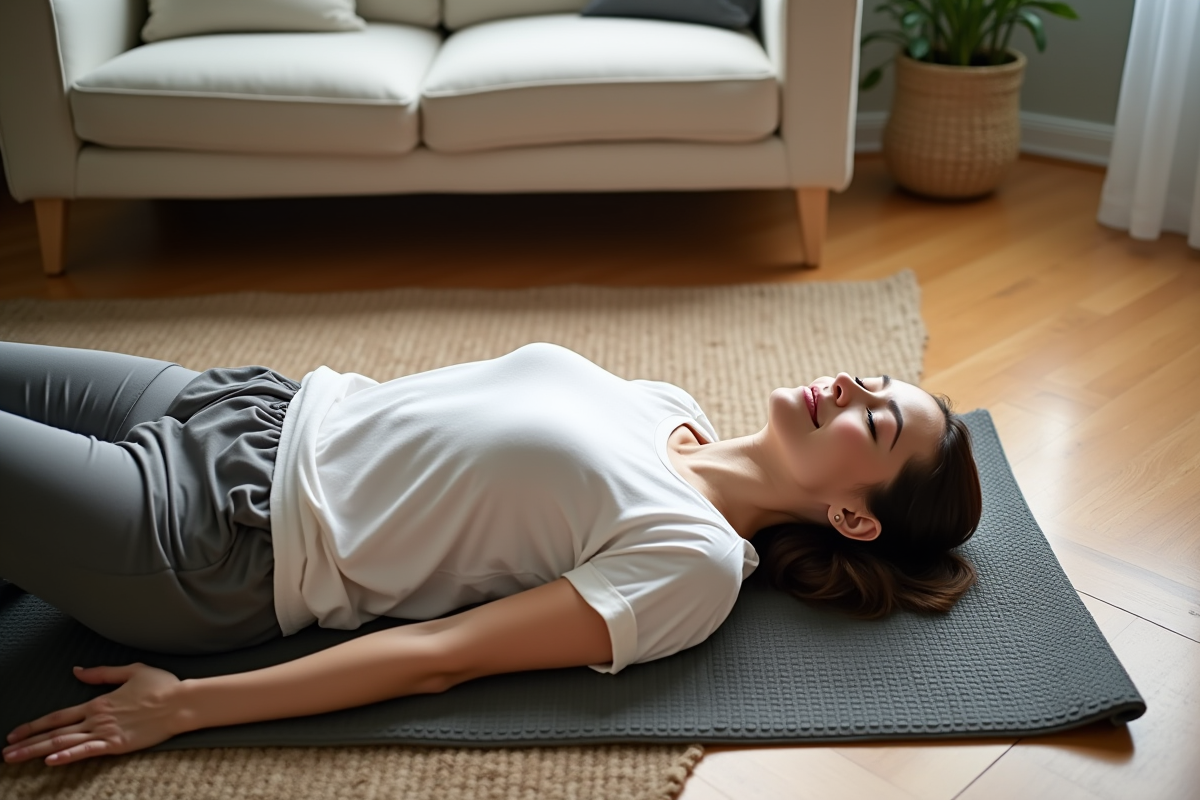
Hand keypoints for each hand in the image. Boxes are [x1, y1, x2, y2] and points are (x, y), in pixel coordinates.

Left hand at [3, 663, 182, 765]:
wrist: (181, 702)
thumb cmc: (162, 686)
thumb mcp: (132, 671)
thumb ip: (102, 673)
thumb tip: (77, 671)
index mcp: (98, 702)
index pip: (58, 716)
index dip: (34, 725)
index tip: (15, 733)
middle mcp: (97, 718)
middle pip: (54, 732)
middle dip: (26, 742)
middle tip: (4, 753)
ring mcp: (106, 732)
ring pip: (64, 742)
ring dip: (36, 751)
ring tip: (15, 758)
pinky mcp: (117, 744)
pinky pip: (87, 751)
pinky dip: (67, 756)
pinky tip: (51, 761)